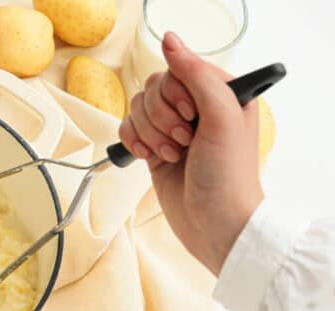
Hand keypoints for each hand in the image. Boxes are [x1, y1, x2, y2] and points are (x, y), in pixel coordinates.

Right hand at [119, 31, 263, 274]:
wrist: (214, 225)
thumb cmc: (227, 176)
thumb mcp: (222, 117)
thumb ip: (196, 75)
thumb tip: (169, 40)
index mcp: (220, 93)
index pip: (179, 69)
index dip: (175, 94)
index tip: (191, 118)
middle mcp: (195, 108)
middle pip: (153, 88)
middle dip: (161, 118)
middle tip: (183, 142)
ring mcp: (173, 129)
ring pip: (138, 108)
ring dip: (149, 134)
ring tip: (171, 156)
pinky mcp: (154, 148)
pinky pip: (127, 128)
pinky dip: (132, 142)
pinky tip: (148, 158)